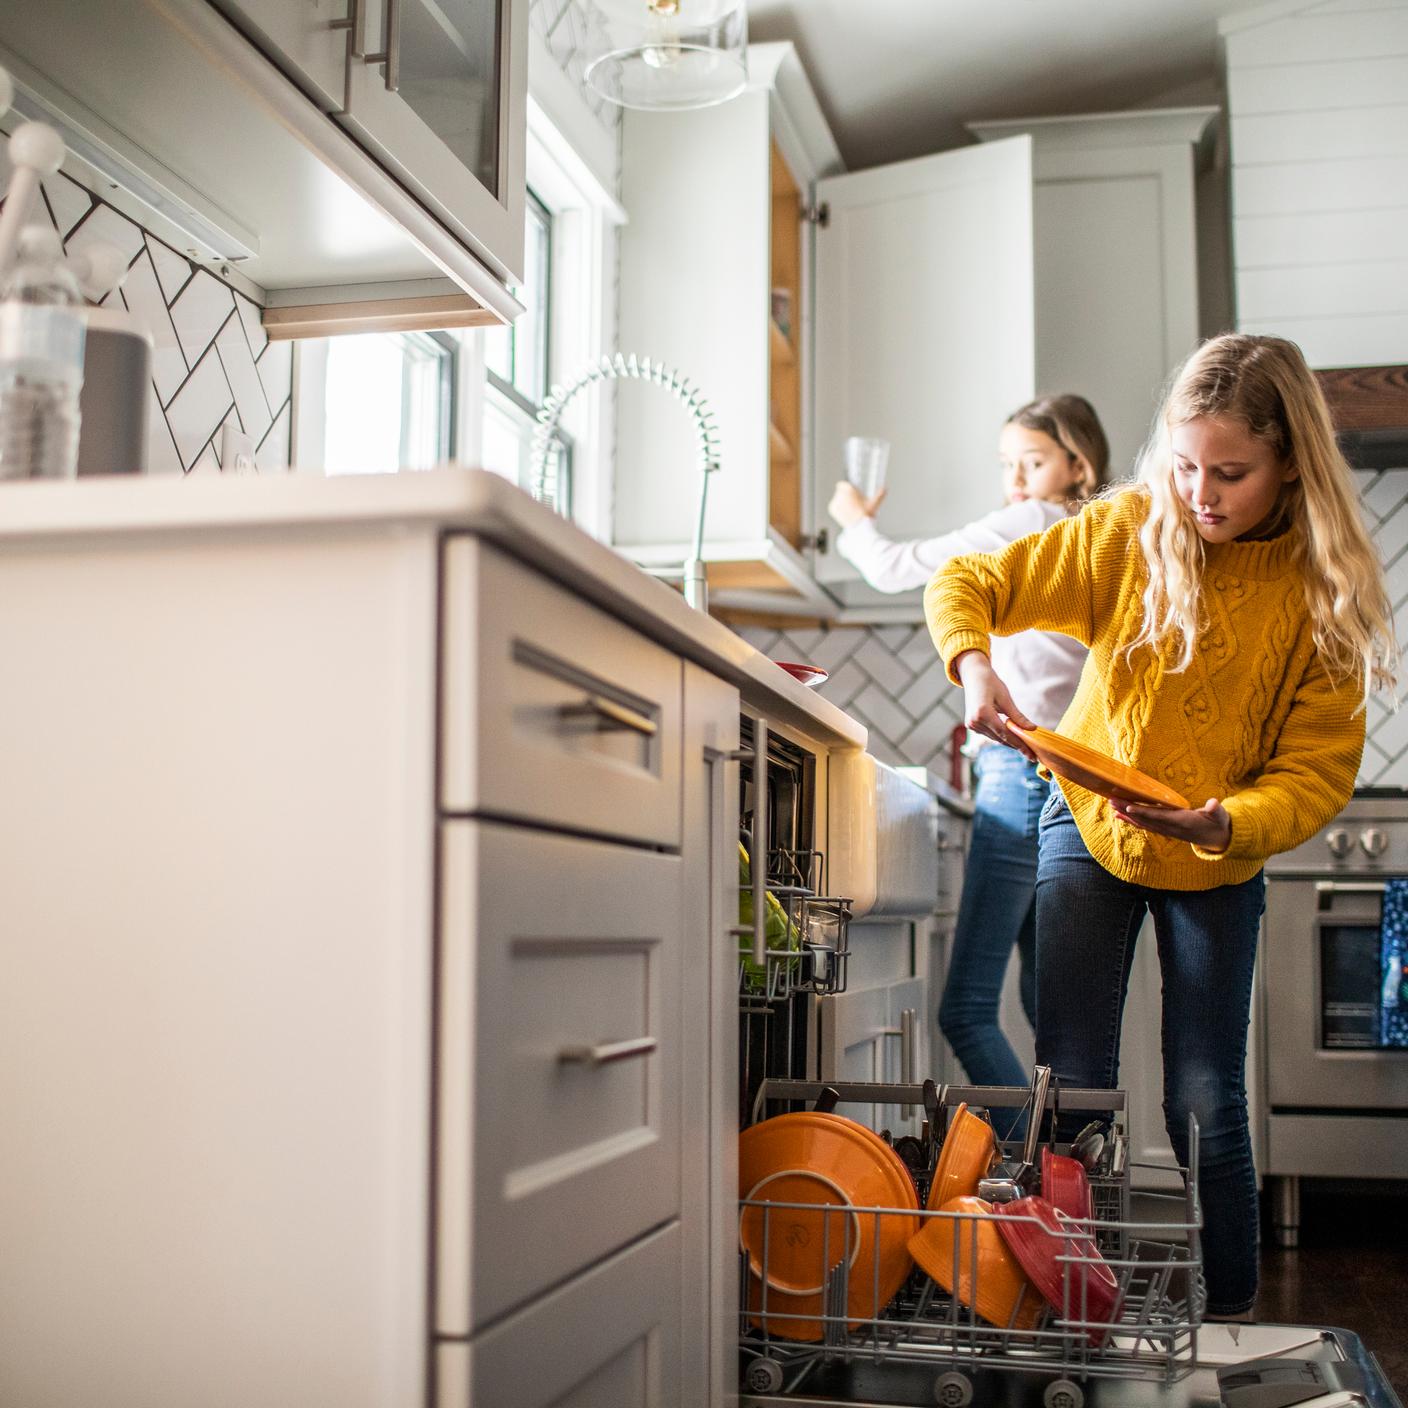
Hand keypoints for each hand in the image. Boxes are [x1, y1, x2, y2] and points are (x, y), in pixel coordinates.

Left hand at [827, 480, 885, 527]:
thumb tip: (885, 489)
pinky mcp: (832, 508)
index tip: (853, 495)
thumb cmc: (866, 515)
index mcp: (849, 488)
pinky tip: (846, 513)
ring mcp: (835, 500)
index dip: (849, 490)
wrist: (857, 527)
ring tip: (851, 510)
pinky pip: (835, 505)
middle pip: (842, 492)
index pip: (843, 484)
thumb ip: (879, 495)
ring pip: (838, 498)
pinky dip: (839, 509)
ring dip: (843, 502)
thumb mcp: (873, 504)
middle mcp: (840, 493)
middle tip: (854, 505)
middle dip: (847, 497)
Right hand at [954, 650, 1037, 758]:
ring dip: (1010, 742)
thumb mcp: (1005, 698)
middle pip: (1000, 738)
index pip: (1005, 733)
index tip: (1031, 753)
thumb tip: (1031, 729)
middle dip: (1017, 746)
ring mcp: (971, 725)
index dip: (1020, 744)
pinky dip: (1002, 736)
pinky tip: (1013, 738)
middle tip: (1032, 754)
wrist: (973, 675)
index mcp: (982, 713)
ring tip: (1026, 748)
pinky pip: (990, 734)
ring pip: (995, 738)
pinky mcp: (972, 725)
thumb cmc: (990, 682)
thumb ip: (1017, 716)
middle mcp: (975, 722)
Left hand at [1112, 797, 1231, 851]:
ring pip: (1143, 823)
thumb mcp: (1220, 815)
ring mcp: (1167, 830)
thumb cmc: (1218, 823)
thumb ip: (1216, 810)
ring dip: (1127, 815)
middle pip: (1146, 819)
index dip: (1144, 813)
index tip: (1129, 808)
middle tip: (1111, 801)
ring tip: (1112, 806)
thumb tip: (1214, 804)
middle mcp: (1171, 828)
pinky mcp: (1165, 830)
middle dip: (1128, 811)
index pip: (1159, 817)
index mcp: (1182, 822)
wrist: (1217, 839)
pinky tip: (1121, 815)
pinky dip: (1132, 820)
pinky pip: (1146, 825)